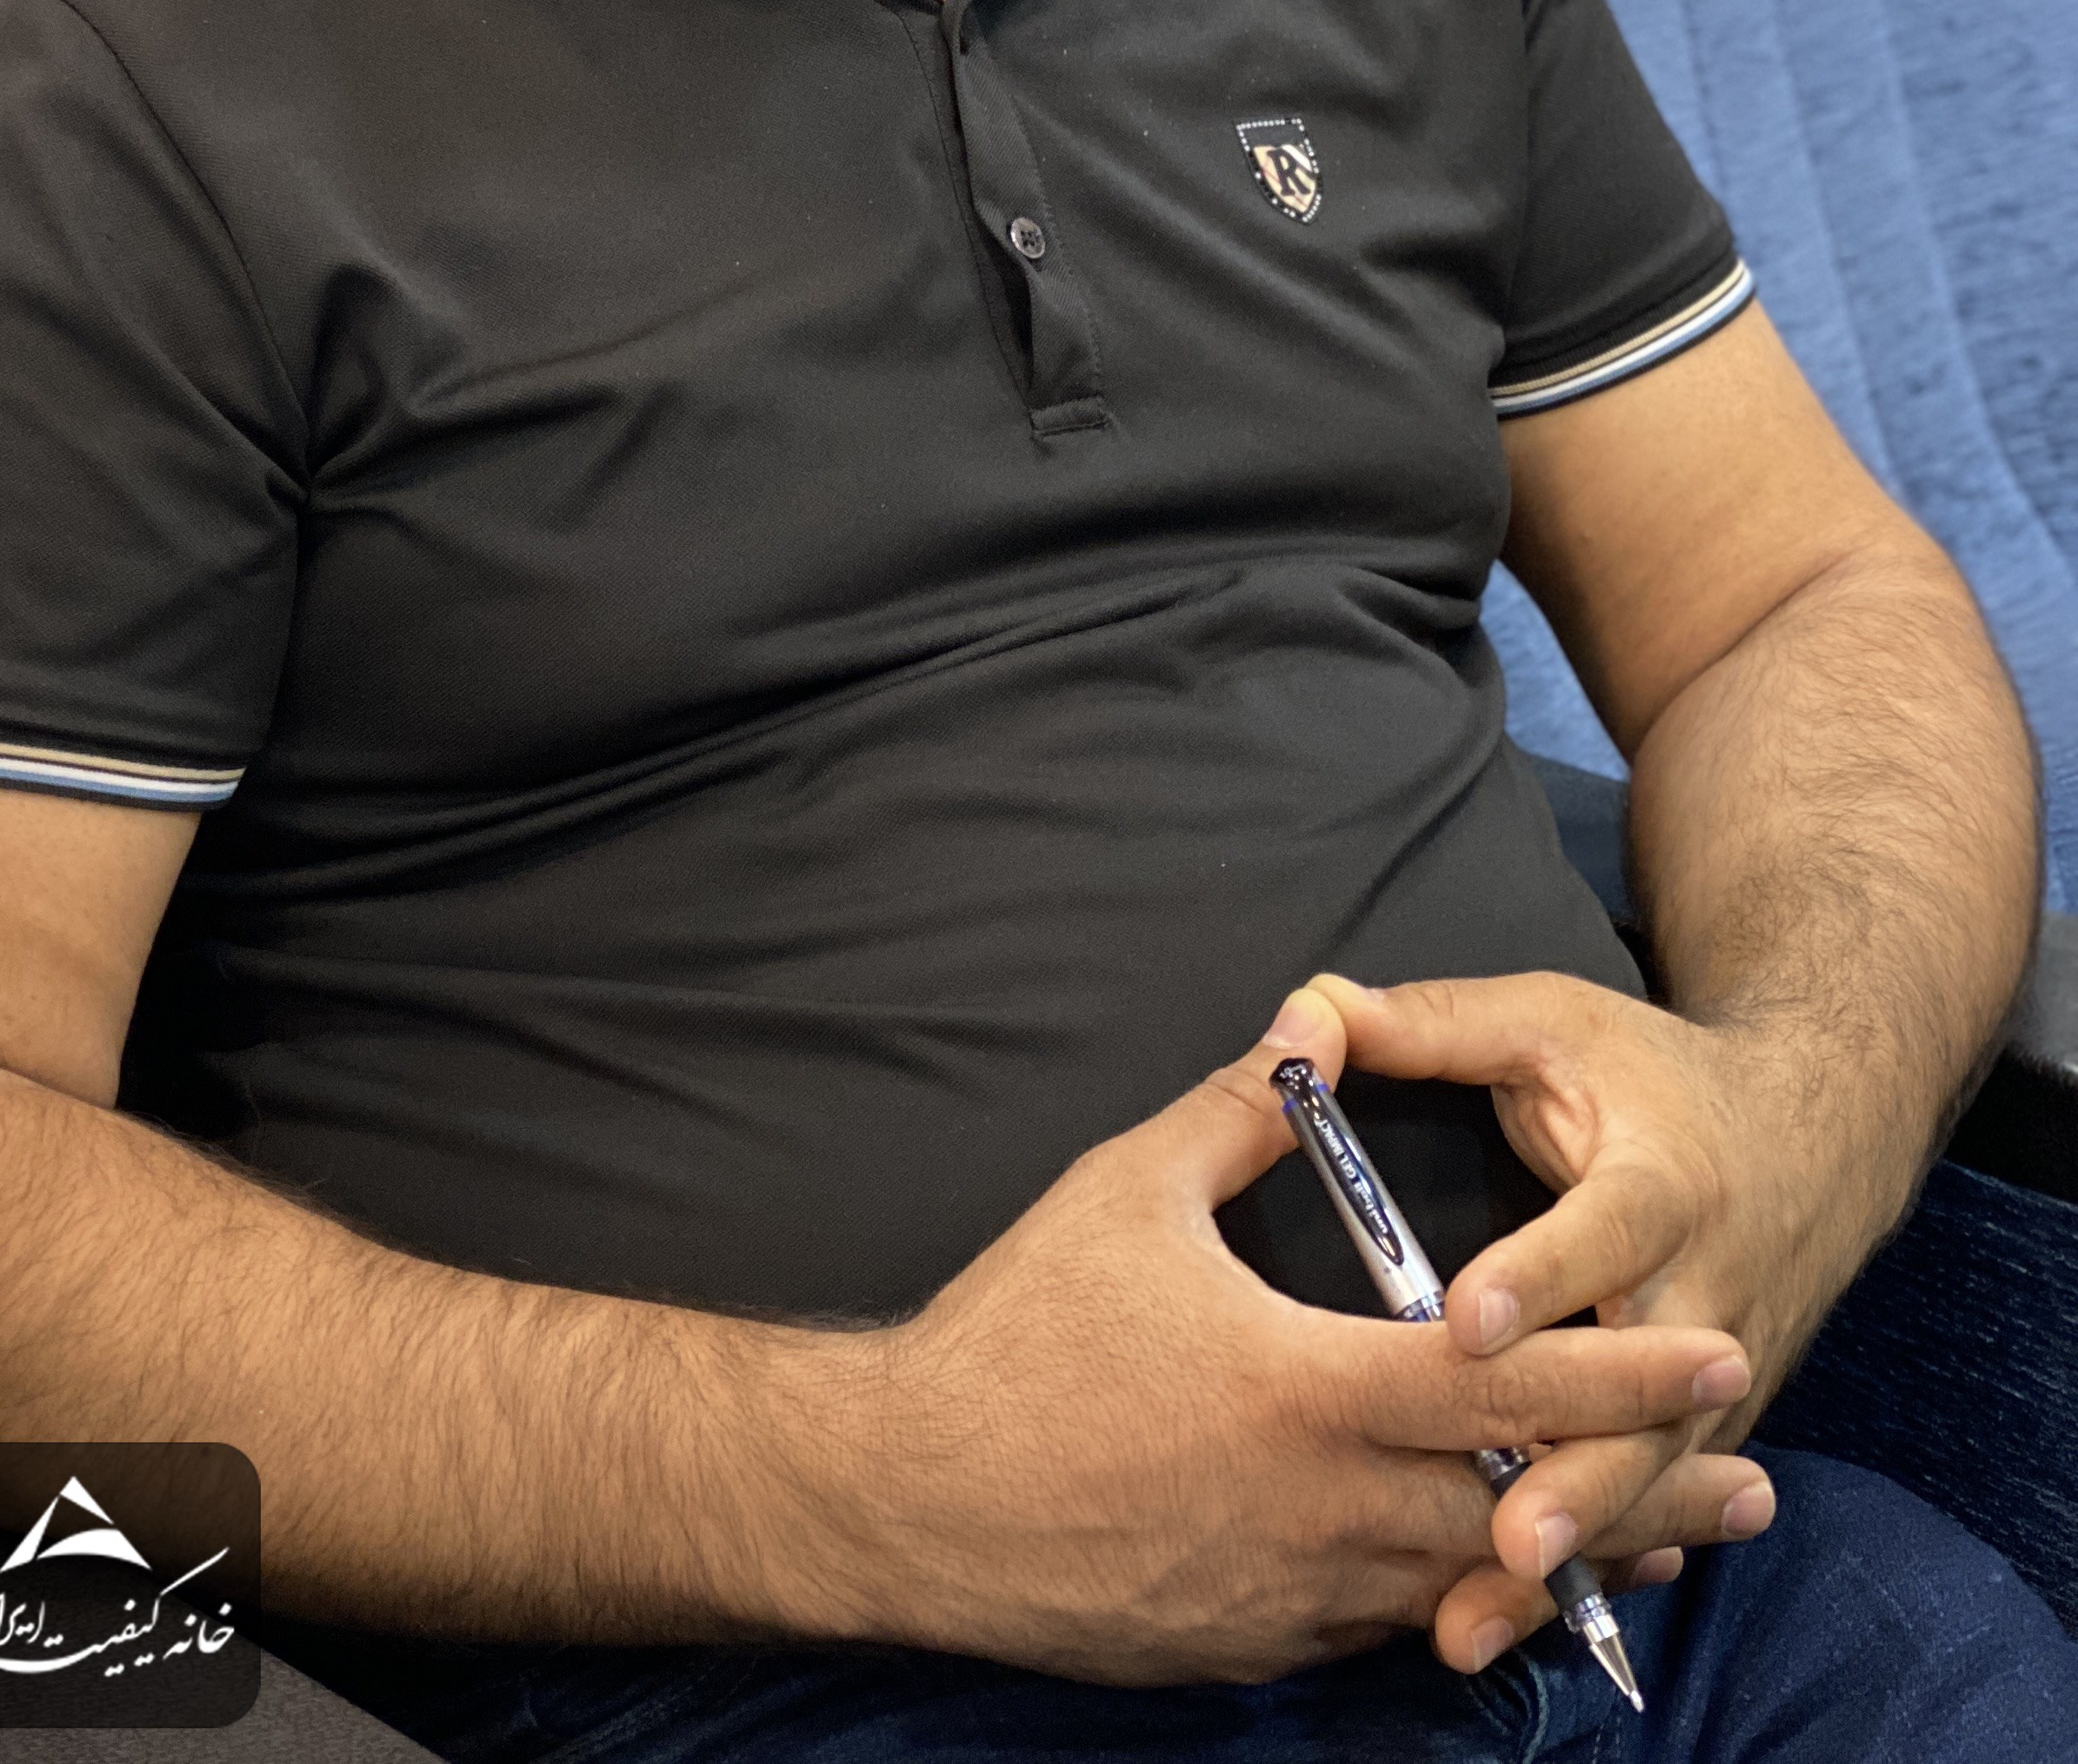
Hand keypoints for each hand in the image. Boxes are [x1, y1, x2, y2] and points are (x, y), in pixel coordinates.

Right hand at [800, 990, 1761, 1685]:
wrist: (914, 1494)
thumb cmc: (1018, 1333)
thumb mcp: (1126, 1192)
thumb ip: (1234, 1109)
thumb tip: (1307, 1025)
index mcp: (1308, 1389)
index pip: (1507, 1382)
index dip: (1623, 1369)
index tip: (1719, 1352)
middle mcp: (1324, 1509)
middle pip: (1525, 1510)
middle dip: (1650, 1495)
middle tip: (1754, 1485)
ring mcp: (1292, 1593)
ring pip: (1468, 1583)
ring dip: (1571, 1560)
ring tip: (1665, 1545)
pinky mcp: (1251, 1644)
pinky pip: (1383, 1623)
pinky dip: (1456, 1598)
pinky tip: (1486, 1580)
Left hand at [1316, 968, 1887, 1671]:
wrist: (1814, 1135)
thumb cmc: (1658, 1075)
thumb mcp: (1551, 1022)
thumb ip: (1431, 1023)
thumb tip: (1309, 1008)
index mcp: (1659, 1186)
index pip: (1602, 1235)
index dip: (1539, 1277)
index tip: (1464, 1326)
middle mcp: (1700, 1296)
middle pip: (1645, 1401)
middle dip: (1576, 1475)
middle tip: (1503, 1535)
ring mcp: (1715, 1379)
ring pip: (1646, 1478)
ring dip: (1574, 1547)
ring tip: (1479, 1615)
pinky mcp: (1706, 1425)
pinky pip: (1648, 1502)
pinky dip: (1593, 1563)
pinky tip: (1520, 1618)